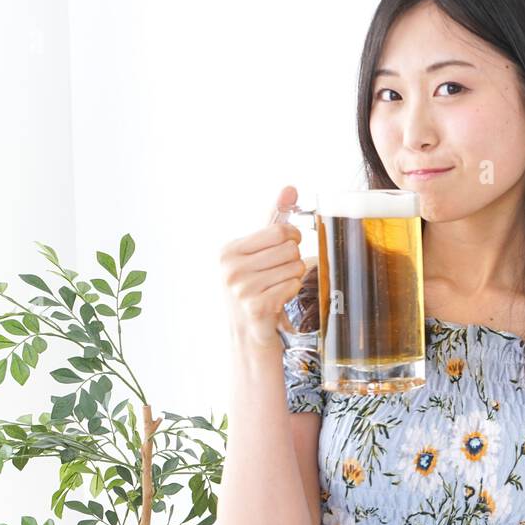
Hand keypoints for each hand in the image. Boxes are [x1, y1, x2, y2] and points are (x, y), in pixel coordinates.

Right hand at [219, 185, 309, 351]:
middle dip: (294, 261)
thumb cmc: (254, 290)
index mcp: (228, 250)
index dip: (292, 239)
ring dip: (294, 278)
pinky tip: (278, 300)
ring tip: (277, 288)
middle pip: (291, 249)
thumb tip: (289, 188)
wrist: (247, 336)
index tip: (287, 248)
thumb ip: (273, 221)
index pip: (280, 230)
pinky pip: (293, 286)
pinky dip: (292, 293)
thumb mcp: (257, 254)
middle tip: (279, 275)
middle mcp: (230, 268)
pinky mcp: (256, 306)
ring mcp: (241, 288)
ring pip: (295, 267)